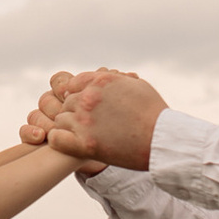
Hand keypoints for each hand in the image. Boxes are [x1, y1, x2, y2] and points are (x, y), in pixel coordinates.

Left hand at [43, 67, 165, 171]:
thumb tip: (105, 73)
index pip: (73, 84)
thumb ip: (115, 79)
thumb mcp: (136, 85)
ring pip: (60, 120)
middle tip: (90, 125)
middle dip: (75, 112)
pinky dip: (59, 140)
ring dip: (69, 127)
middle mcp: (90, 98)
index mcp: (101, 81)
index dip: (78, 96)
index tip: (86, 107)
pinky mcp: (85, 145)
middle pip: (67, 102)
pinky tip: (71, 143)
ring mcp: (85, 121)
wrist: (162, 140)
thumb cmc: (154, 113)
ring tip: (84, 136)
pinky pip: (56, 139)